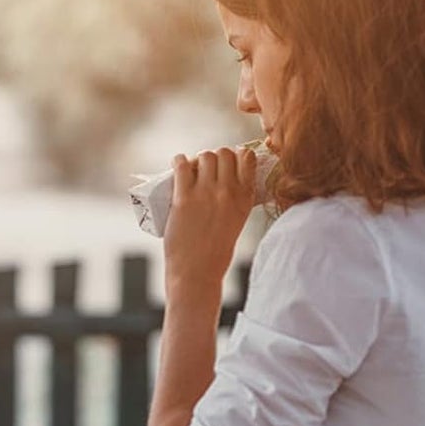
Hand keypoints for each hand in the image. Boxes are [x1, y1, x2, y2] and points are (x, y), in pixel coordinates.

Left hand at [163, 146, 257, 294]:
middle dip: (214, 157)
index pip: (247, 157)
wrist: (197, 272)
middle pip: (224, 153)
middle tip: (204, 170)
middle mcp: (229, 192)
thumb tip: (223, 181)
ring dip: (197, 160)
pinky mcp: (184, 198)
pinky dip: (178, 161)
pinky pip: (182, 166)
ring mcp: (206, 193)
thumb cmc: (215, 252)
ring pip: (205, 156)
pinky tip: (177, 165)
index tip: (226, 163)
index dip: (236, 155)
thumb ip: (235, 201)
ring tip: (191, 171)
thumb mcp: (237, 221)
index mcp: (246, 197)